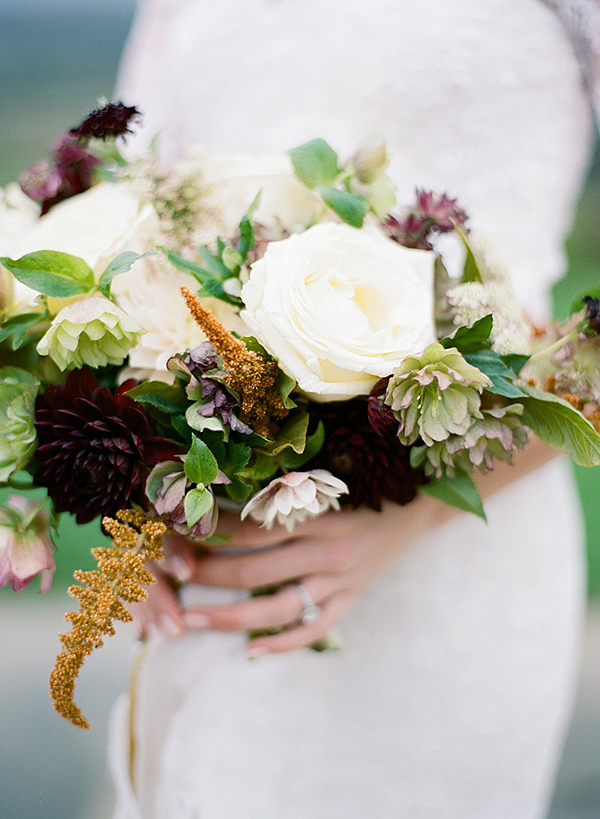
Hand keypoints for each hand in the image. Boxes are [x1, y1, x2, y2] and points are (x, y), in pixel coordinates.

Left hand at [163, 497, 433, 655]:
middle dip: (209, 576)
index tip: (179, 532)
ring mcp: (340, 582)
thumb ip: (285, 492)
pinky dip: (282, 644)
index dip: (213, 533)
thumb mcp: (327, 482)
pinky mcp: (349, 600)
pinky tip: (250, 652)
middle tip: (172, 578)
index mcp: (319, 515)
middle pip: (256, 571)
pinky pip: (313, 630)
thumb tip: (228, 493)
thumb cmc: (365, 486)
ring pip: (278, 609)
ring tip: (193, 621)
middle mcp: (328, 552)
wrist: (416, 508)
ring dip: (231, 618)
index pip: (254, 529)